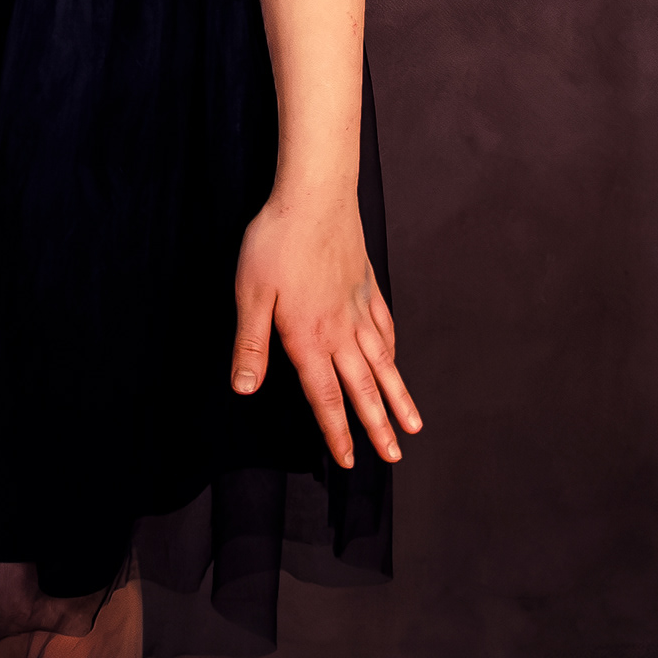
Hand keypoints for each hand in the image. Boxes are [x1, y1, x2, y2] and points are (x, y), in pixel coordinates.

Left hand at [230, 190, 419, 468]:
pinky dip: (393, 352)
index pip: (325, 397)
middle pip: (363, 389)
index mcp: (308, 337)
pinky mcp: (368, 286)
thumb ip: (250, 344)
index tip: (349, 461)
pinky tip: (395, 361)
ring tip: (413, 426)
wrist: (315, 196)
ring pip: (383, 364)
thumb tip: (244, 388)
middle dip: (377, 427)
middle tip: (393, 458)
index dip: (337, 433)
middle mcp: (341, 330)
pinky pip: (385, 329)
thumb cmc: (276, 242)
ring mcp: (360, 308)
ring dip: (397, 398)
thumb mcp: (250, 293)